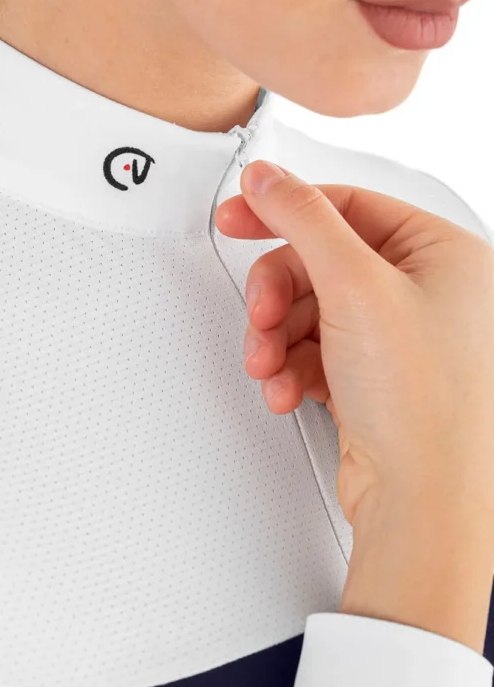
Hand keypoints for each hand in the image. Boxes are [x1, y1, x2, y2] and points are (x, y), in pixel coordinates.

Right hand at [215, 160, 493, 530]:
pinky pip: (314, 351)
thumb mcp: (355, 286)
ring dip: (276, 336)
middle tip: (261, 311)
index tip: (241, 213)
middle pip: (322, 263)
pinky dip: (291, 367)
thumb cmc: (423, 407)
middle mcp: (428, 294)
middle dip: (278, 293)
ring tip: (269, 363)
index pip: (350, 207)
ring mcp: (400, 340)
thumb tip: (269, 179)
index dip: (288, 209)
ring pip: (310, 310)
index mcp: (444, 255)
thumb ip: (303, 219)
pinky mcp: (374, 379)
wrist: (422, 507)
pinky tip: (287, 388)